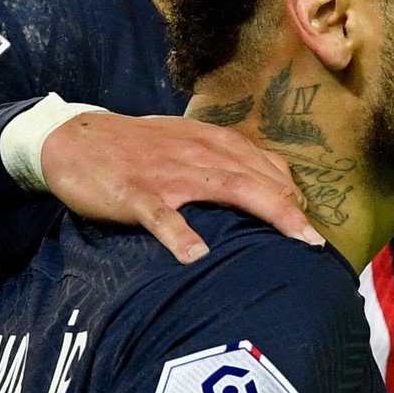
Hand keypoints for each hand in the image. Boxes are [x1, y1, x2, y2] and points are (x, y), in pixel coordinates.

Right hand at [41, 111, 322, 262]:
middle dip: (291, 208)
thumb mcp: (187, 142)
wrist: (76, 137)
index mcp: (211, 142)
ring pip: (225, 188)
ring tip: (292, 239)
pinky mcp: (136, 193)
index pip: (264, 165)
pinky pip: (161, 215)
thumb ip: (225, 159)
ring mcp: (168, 174)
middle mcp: (198, 153)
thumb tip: (270, 181)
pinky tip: (197, 256)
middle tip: (317, 240)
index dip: (291, 192)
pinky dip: (179, 234)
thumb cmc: (138, 145)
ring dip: (264, 211)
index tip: (312, 221)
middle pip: (255, 179)